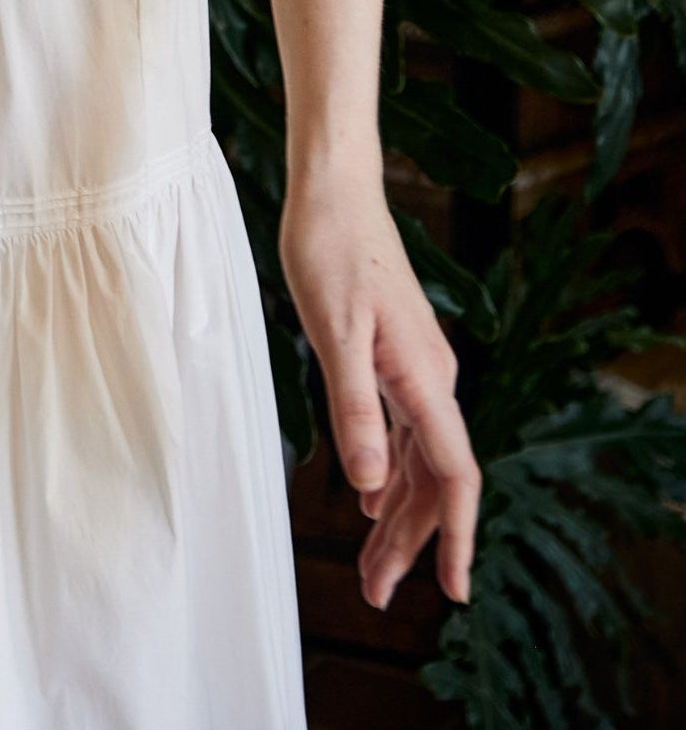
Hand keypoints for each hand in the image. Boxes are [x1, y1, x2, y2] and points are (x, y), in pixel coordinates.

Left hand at [279, 163, 480, 611]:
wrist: (333, 189)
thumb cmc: (330, 248)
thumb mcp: (333, 331)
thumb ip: (354, 407)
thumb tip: (373, 486)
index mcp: (424, 378)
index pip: (454, 476)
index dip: (454, 537)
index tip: (452, 591)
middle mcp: (431, 378)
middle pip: (433, 480)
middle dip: (412, 543)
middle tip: (377, 594)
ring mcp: (415, 367)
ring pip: (416, 460)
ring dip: (398, 516)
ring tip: (373, 566)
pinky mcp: (394, 355)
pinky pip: (403, 432)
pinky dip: (390, 473)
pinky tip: (373, 499)